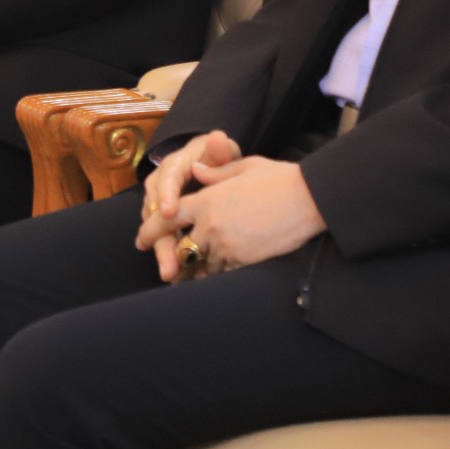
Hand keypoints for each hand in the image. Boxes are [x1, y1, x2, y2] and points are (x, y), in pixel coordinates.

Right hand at [133, 132, 242, 279]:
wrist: (214, 166)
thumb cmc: (219, 158)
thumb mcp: (222, 151)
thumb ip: (220, 151)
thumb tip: (218, 138)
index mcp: (175, 165)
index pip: (167, 177)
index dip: (166, 194)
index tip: (169, 211)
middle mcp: (161, 186)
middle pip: (155, 210)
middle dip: (160, 237)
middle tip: (168, 260)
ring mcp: (160, 205)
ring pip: (155, 228)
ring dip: (163, 252)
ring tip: (170, 273)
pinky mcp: (166, 221)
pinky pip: (164, 237)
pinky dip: (171, 255)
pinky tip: (178, 274)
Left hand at [145, 156, 323, 281]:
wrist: (308, 199)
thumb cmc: (278, 179)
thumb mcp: (243, 168)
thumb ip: (215, 171)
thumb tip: (196, 170)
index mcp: (205, 200)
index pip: (167, 218)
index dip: (150, 230)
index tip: (141, 240)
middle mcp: (210, 225)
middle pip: (180, 247)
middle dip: (170, 258)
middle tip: (164, 269)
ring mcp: (226, 245)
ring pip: (201, 264)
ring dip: (194, 270)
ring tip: (186, 280)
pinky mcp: (243, 260)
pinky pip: (223, 272)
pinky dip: (217, 274)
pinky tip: (214, 278)